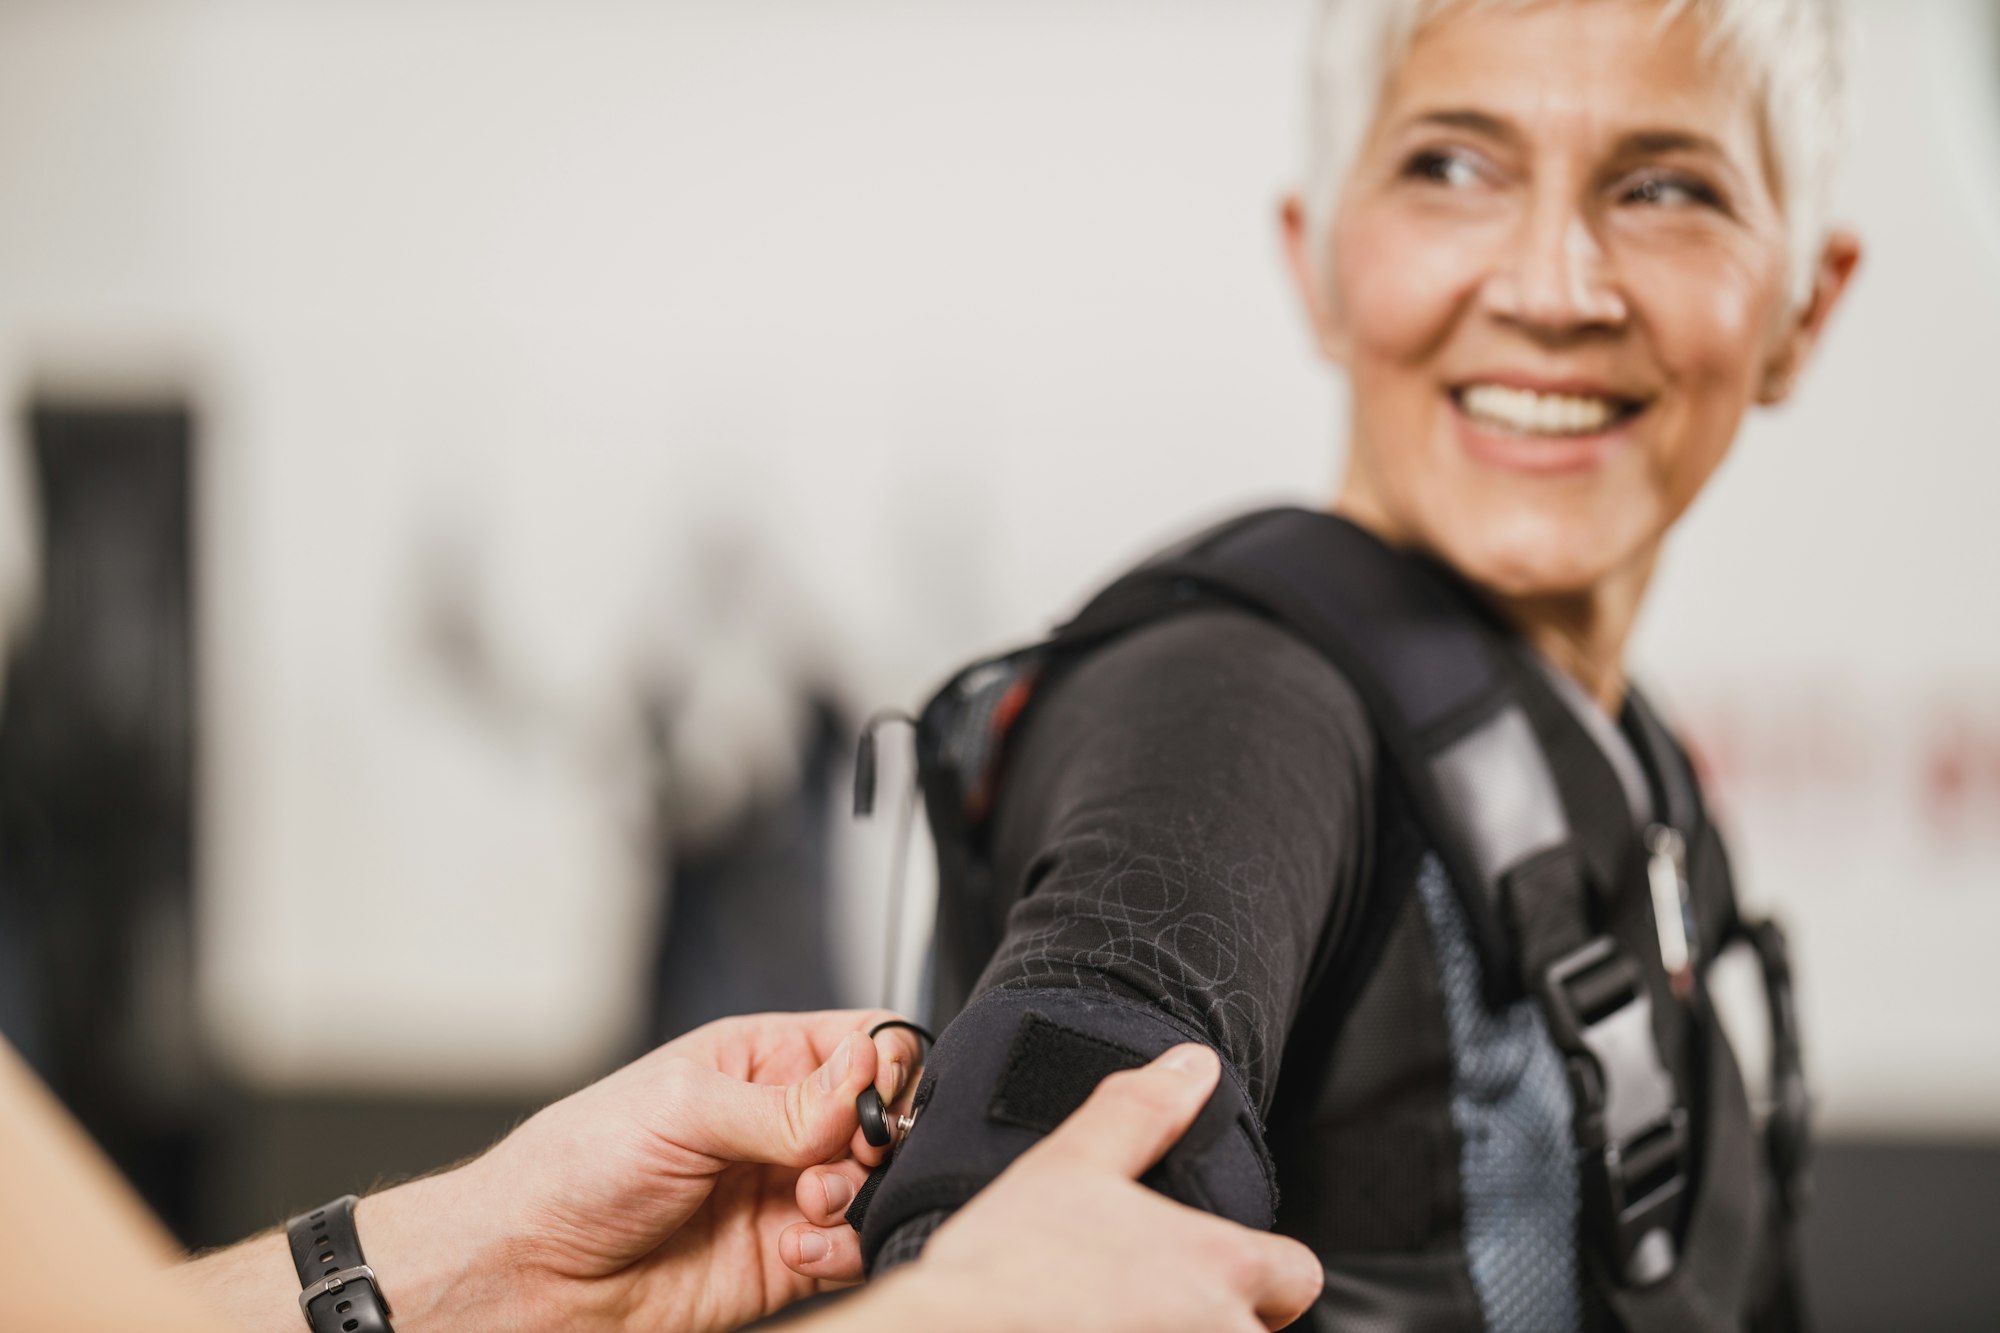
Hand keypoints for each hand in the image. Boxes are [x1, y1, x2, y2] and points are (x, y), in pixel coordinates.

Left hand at [180, 1008, 923, 1332]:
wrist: (528, 1273)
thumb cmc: (575, 1169)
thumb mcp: (680, 1110)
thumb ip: (782, 1104)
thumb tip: (864, 1079)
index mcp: (757, 1061)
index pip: (859, 1042)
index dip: (881, 1065)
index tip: (871, 1094)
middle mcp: (778, 1124)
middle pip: (880, 1117)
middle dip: (876, 1138)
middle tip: (841, 1157)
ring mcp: (781, 1194)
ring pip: (872, 1186)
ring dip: (855, 1195)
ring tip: (807, 1206)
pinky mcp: (782, 1262)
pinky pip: (848, 1251)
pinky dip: (840, 1251)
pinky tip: (794, 1250)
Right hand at [782, 1044, 1324, 1332]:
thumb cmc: (1007, 1265)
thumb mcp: (1073, 1162)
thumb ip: (1145, 1110)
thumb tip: (1193, 1067)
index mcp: (1220, 1264)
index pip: (1296, 1276)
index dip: (1261, 1273)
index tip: (1207, 1275)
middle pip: (1252, 1332)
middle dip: (1204, 1317)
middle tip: (1135, 1301)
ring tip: (1108, 1321)